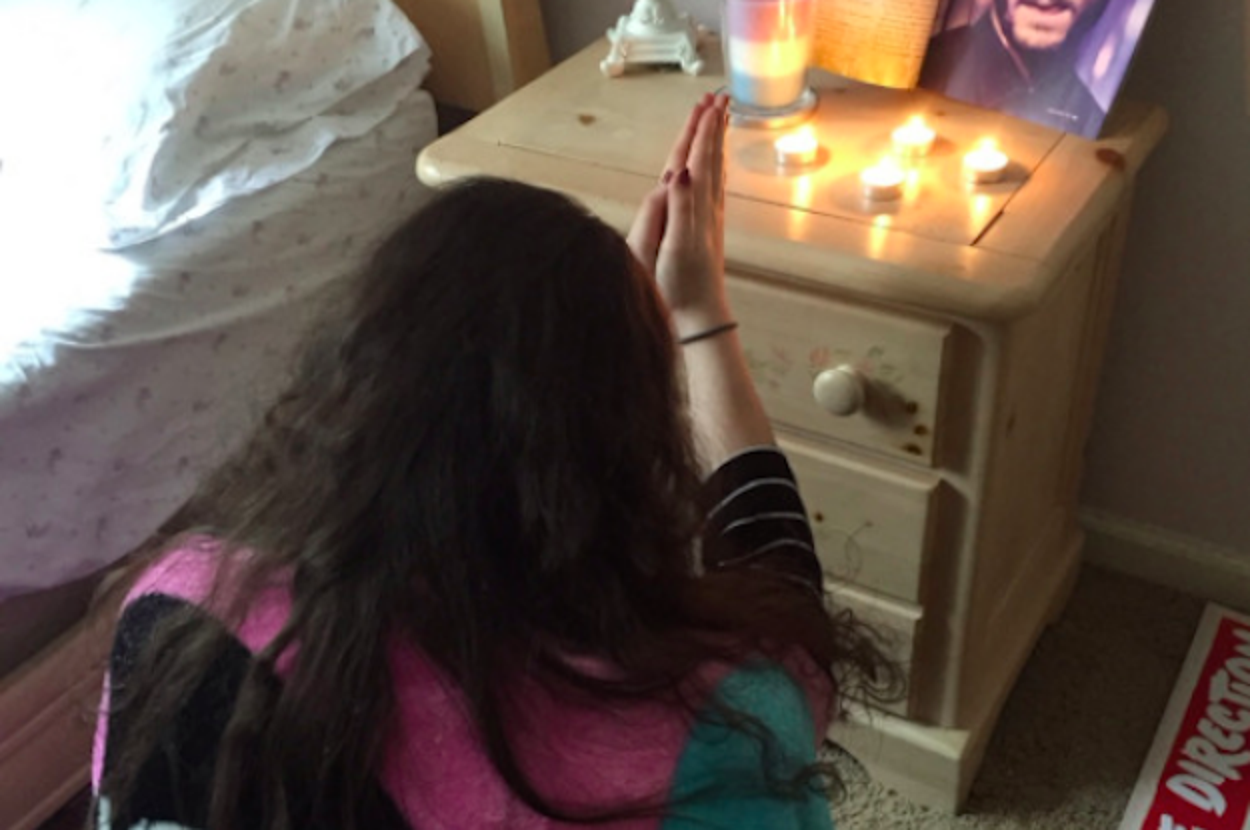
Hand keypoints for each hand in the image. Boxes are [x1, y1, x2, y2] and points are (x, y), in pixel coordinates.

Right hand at [627, 93, 731, 334]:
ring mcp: (709, 219)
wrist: (699, 317)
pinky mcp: (708, 229)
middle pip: (709, 158)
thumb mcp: (669, 248)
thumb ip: (675, 208)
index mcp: (692, 208)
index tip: (706, 103)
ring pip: (714, 170)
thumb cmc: (676, 287)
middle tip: (717, 97)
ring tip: (719, 117)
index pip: (696, 159)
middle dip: (711, 127)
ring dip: (715, 142)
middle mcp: (706, 209)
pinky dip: (715, 166)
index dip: (700, 131)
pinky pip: (715, 186)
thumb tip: (679, 172)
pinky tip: (716, 162)